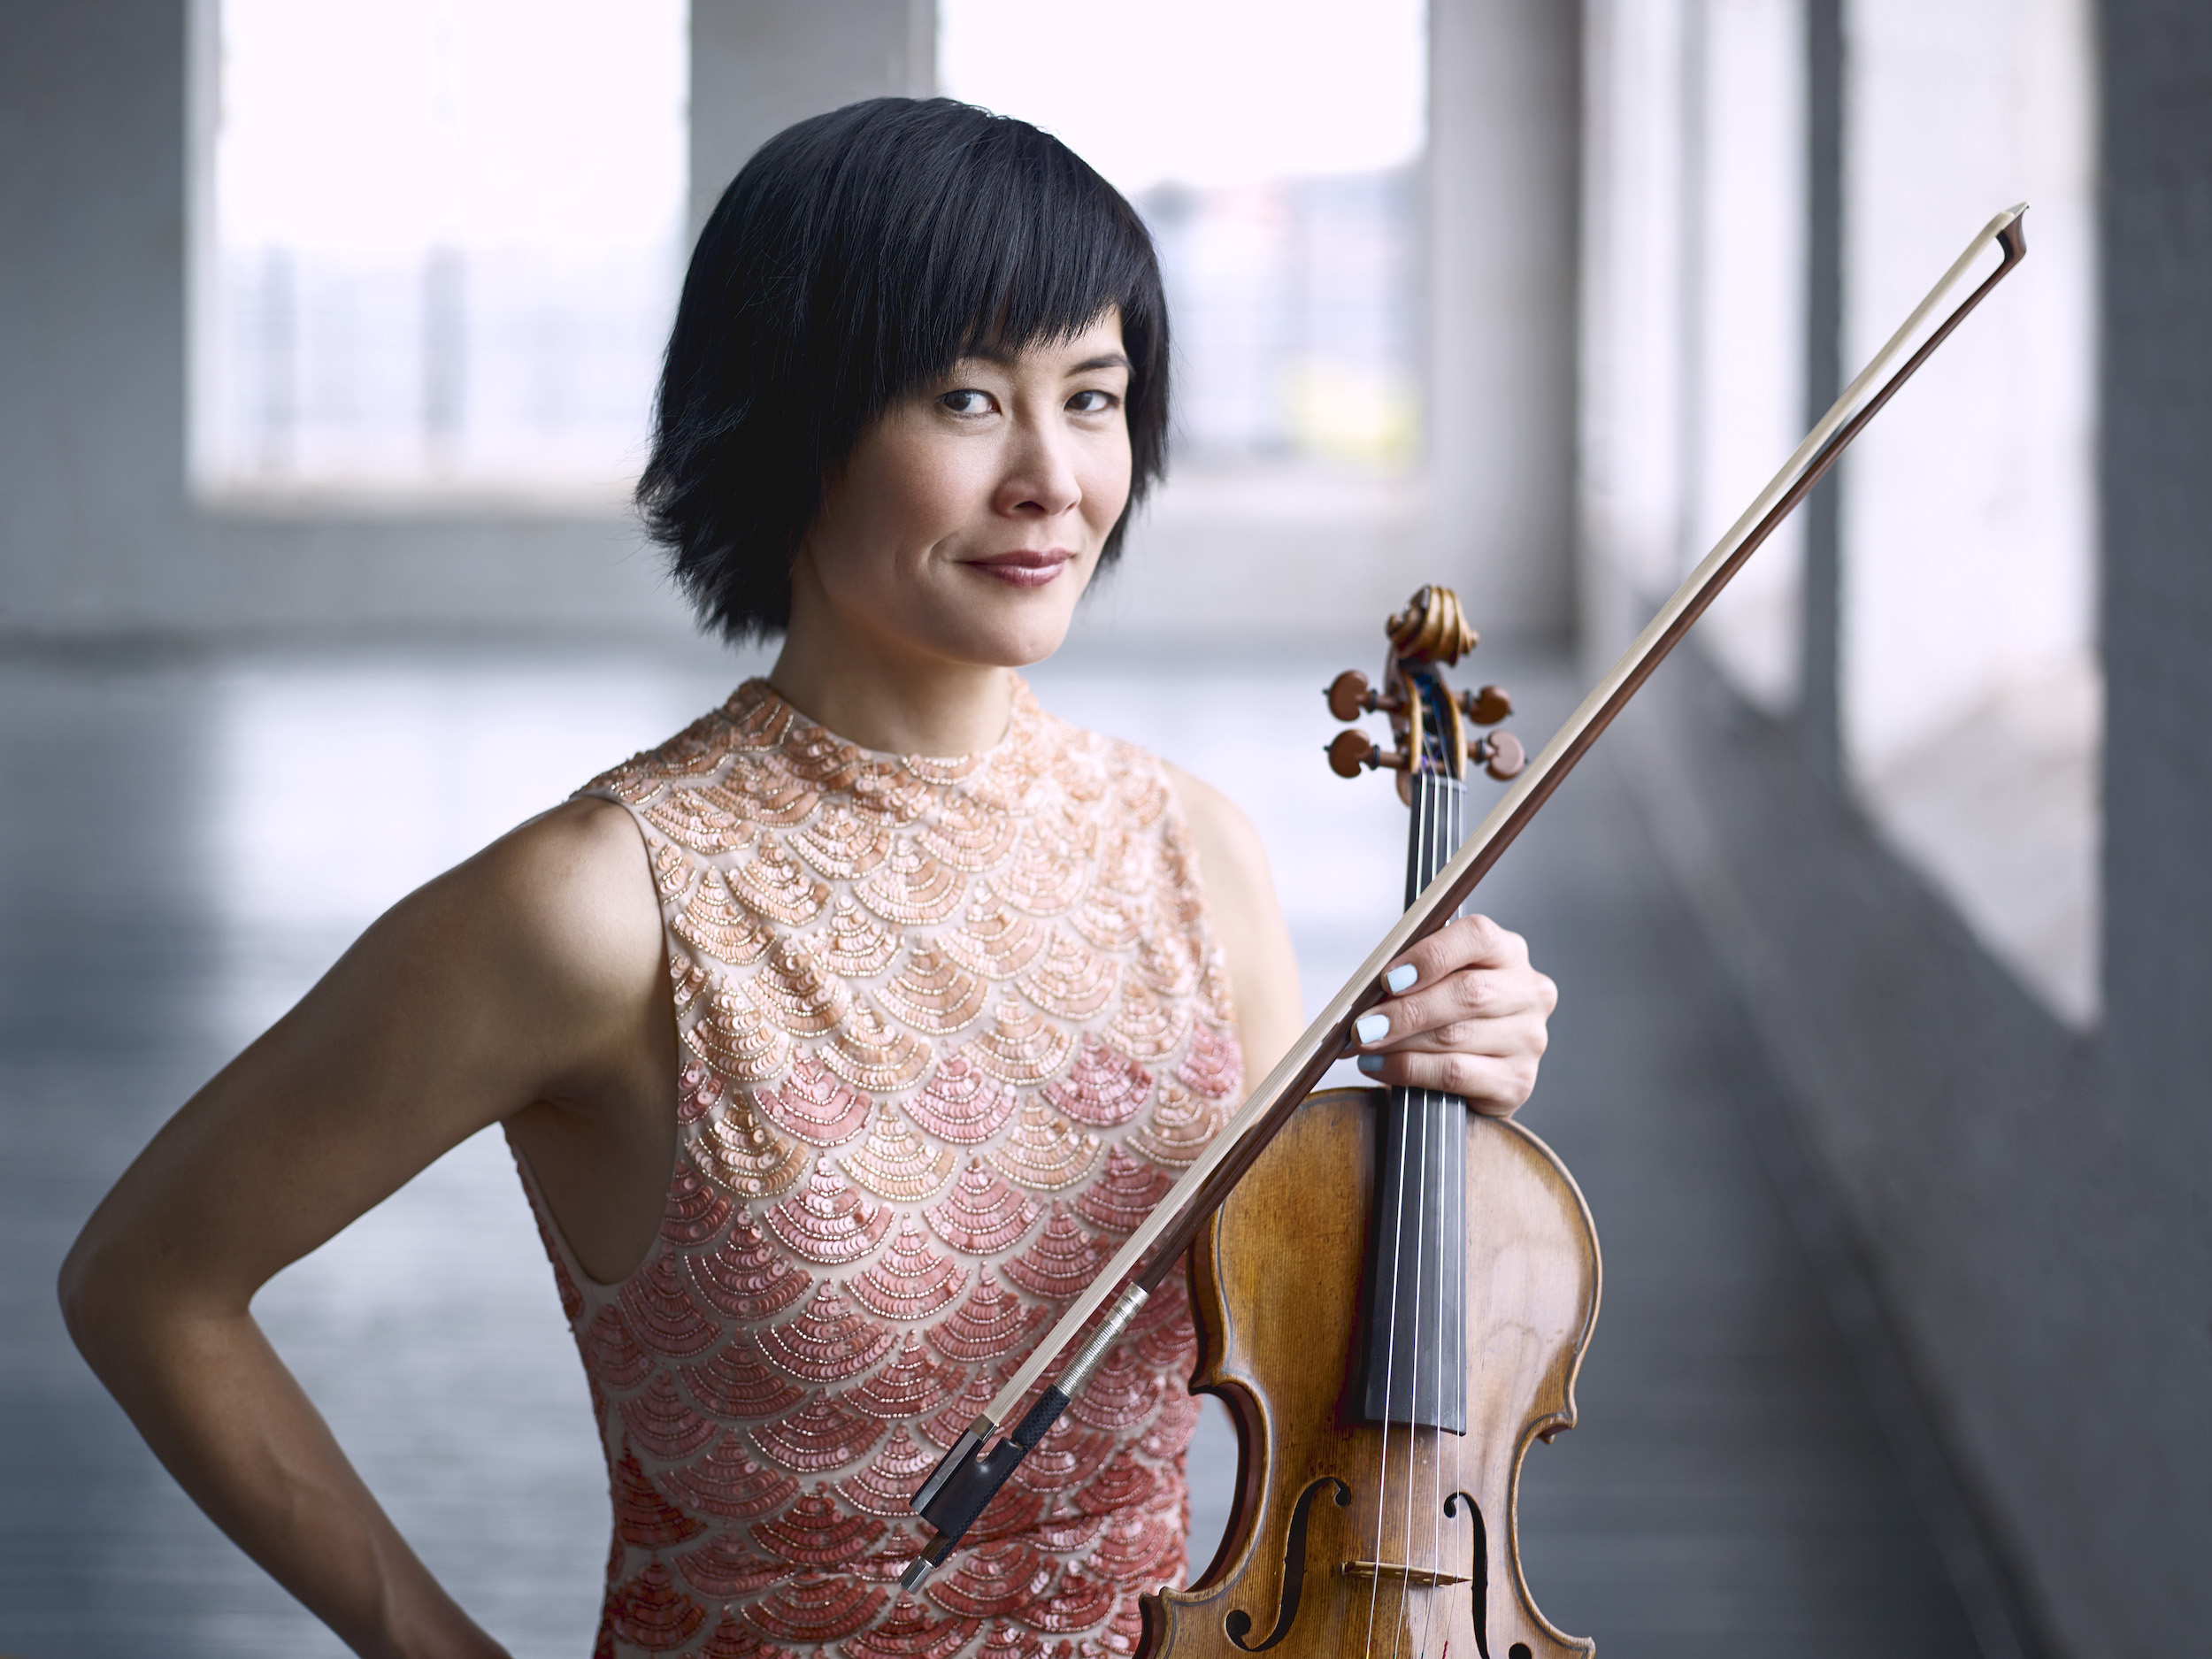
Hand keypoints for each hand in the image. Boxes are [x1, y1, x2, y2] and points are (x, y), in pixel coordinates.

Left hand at [1351, 914, 1555, 1114]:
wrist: (1472, 1073)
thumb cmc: (1447, 1015)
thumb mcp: (1435, 981)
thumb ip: (1411, 974)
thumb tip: (1368, 988)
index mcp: (1508, 952)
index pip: (1477, 937)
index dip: (1430, 956)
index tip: (1389, 978)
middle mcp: (1528, 992)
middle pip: (1467, 993)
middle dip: (1406, 1010)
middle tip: (1364, 1024)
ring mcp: (1528, 1039)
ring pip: (1455, 1037)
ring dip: (1399, 1044)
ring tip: (1366, 1045)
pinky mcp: (1517, 1081)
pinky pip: (1455, 1074)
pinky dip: (1409, 1071)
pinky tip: (1382, 1066)